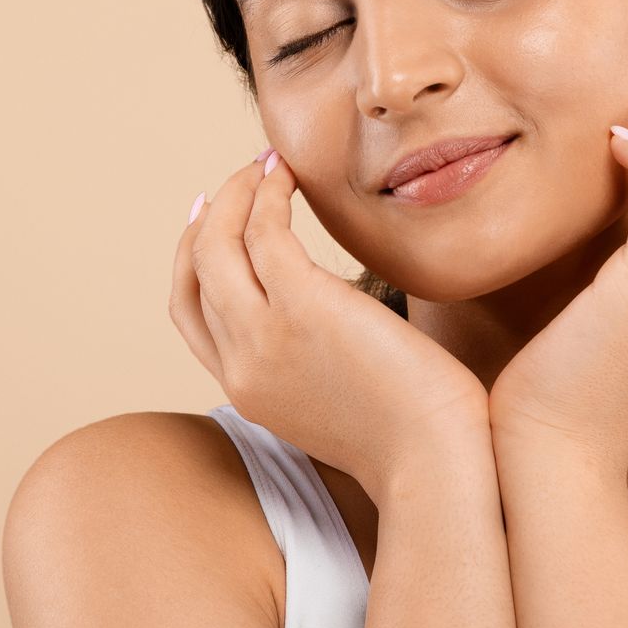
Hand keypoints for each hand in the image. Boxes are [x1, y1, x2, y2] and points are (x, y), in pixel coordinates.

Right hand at [170, 148, 488, 495]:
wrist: (436, 463)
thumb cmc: (413, 437)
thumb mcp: (339, 405)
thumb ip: (316, 366)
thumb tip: (333, 327)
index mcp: (246, 390)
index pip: (191, 314)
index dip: (192, 259)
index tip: (209, 221)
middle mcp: (241, 365)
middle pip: (195, 272)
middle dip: (210, 216)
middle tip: (239, 180)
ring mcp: (265, 336)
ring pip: (217, 245)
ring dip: (236, 193)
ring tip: (265, 163)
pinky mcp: (302, 307)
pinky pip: (264, 232)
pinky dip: (268, 193)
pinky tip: (288, 174)